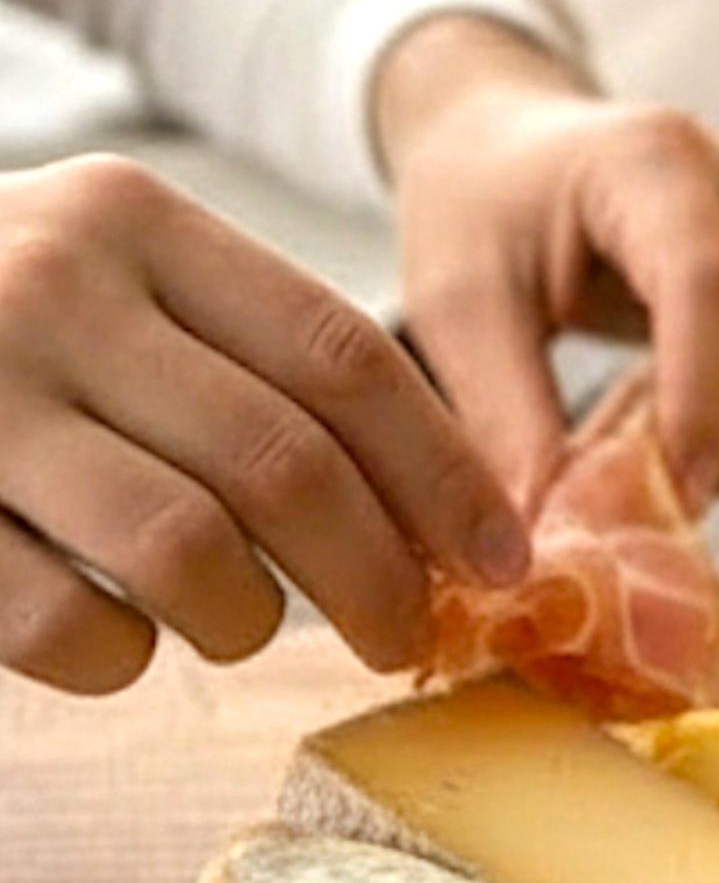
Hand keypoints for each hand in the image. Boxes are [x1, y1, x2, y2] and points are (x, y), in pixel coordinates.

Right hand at [0, 155, 528, 695]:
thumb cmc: (6, 328)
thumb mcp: (123, 284)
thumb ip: (262, 368)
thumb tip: (451, 524)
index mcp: (137, 223)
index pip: (349, 361)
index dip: (449, 481)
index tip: (504, 564)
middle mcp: (50, 285)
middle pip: (290, 469)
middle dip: (381, 582)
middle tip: (405, 637)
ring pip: (192, 557)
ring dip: (251, 624)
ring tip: (242, 625)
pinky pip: (70, 626)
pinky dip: (123, 660)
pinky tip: (121, 640)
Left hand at [378, 17, 718, 512]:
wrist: (513, 150)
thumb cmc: (482, 217)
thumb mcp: (459, 308)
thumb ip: (504, 419)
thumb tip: (549, 543)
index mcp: (647, 159)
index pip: (712, 284)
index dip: (705, 401)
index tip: (676, 498)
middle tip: (669, 495)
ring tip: (670, 454)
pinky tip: (698, 422)